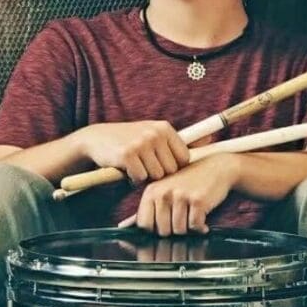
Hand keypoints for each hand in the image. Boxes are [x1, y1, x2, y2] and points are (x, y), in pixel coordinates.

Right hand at [76, 121, 190, 182]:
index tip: (159, 164)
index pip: (184, 158)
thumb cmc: (129, 140)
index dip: (172, 167)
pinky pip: (140, 178)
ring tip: (135, 165)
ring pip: (156, 176)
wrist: (96, 139)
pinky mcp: (128, 155)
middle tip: (144, 165)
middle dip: (158, 173)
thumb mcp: (154, 135)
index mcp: (164, 128)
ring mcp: (141, 143)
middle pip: (171, 170)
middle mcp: (155, 133)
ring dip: (145, 176)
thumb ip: (179, 141)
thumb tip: (210, 140)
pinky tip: (125, 168)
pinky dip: (132, 178)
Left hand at [121, 155, 236, 235]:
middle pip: (163, 231)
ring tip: (192, 215)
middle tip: (183, 217)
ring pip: (180, 231)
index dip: (156, 229)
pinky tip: (203, 218)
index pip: (144, 225)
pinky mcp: (198, 200)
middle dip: (174, 230)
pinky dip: (201, 227)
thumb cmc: (189, 181)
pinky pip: (195, 227)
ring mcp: (181, 196)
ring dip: (189, 228)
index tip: (166, 222)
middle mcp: (164, 192)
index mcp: (151, 191)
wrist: (216, 168)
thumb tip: (124, 227)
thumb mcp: (165, 190)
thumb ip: (146, 209)